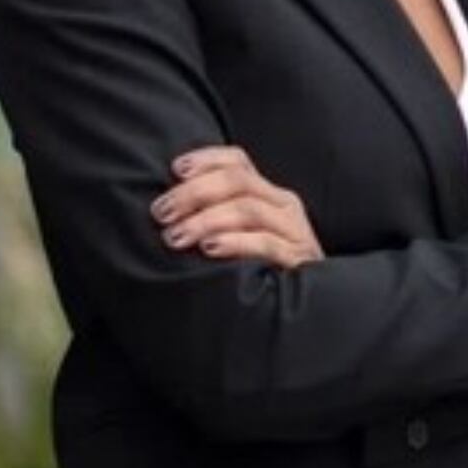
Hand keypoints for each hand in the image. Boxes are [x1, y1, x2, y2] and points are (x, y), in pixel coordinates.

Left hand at [149, 146, 324, 269]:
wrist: (306, 307)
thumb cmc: (260, 269)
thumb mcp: (237, 235)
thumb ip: (213, 215)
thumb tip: (166, 208)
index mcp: (266, 194)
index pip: (237, 161)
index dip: (205, 160)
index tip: (174, 169)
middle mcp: (283, 205)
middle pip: (237, 181)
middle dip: (193, 194)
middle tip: (161, 213)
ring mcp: (294, 231)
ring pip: (247, 209)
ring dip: (204, 220)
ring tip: (175, 236)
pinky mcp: (298, 259)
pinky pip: (266, 243)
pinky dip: (234, 242)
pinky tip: (209, 248)